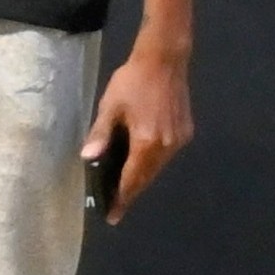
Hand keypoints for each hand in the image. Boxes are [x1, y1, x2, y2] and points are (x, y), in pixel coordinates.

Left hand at [82, 47, 193, 223]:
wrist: (164, 59)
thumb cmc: (133, 81)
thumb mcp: (111, 106)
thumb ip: (101, 134)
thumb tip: (88, 158)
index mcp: (147, 142)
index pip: (132, 179)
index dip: (121, 198)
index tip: (112, 215)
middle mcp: (167, 147)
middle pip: (147, 177)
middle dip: (131, 192)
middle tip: (115, 204)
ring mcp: (179, 140)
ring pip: (157, 168)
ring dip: (142, 177)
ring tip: (124, 185)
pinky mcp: (185, 132)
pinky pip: (166, 155)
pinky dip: (152, 162)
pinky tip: (140, 161)